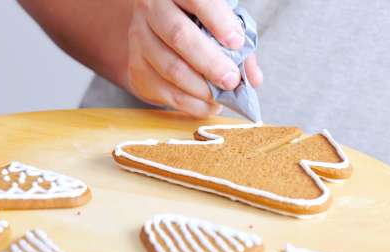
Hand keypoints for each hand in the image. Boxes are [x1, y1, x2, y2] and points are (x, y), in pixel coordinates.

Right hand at [127, 0, 262, 117]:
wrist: (159, 33)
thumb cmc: (197, 25)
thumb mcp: (220, 23)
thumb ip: (240, 46)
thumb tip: (252, 79)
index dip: (218, 20)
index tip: (237, 42)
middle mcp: (151, 9)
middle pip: (178, 36)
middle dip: (210, 62)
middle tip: (231, 80)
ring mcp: (139, 40)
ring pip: (170, 68)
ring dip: (201, 89)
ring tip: (222, 97)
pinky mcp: (137, 68)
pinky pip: (165, 92)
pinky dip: (191, 104)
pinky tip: (208, 104)